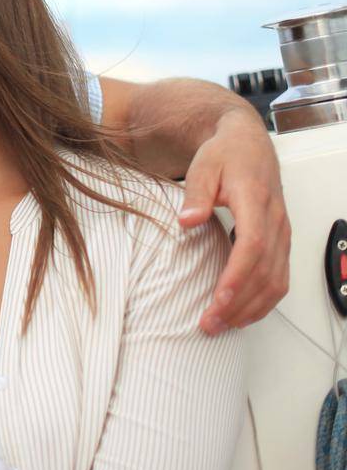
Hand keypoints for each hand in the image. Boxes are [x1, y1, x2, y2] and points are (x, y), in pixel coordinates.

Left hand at [177, 109, 289, 334]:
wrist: (248, 144)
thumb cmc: (224, 155)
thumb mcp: (203, 165)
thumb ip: (196, 194)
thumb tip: (186, 221)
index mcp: (255, 201)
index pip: (252, 247)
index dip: (236, 277)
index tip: (218, 299)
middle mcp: (275, 221)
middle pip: (265, 272)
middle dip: (239, 304)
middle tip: (210, 324)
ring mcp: (281, 233)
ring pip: (277, 281)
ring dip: (252, 308)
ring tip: (222, 325)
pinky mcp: (280, 241)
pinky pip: (279, 277)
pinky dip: (263, 300)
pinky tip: (242, 313)